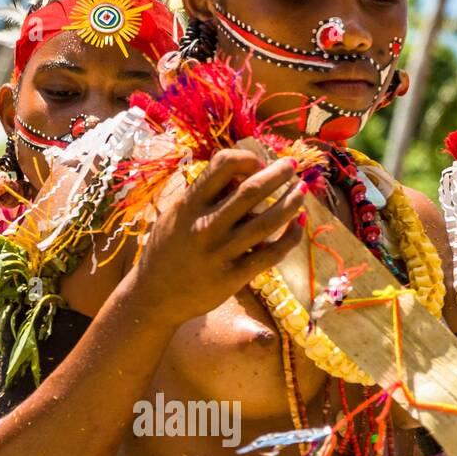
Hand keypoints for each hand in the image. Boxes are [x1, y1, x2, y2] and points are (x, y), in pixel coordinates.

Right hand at [132, 150, 304, 325]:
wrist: (153, 297)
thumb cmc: (167, 251)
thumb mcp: (176, 215)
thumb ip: (205, 196)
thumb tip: (242, 173)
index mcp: (189, 204)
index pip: (223, 165)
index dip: (247, 158)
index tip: (258, 163)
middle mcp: (205, 225)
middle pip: (252, 190)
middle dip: (279, 173)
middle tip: (293, 166)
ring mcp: (220, 252)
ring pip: (267, 222)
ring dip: (291, 202)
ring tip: (302, 191)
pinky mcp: (232, 277)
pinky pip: (270, 255)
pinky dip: (289, 238)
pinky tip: (298, 225)